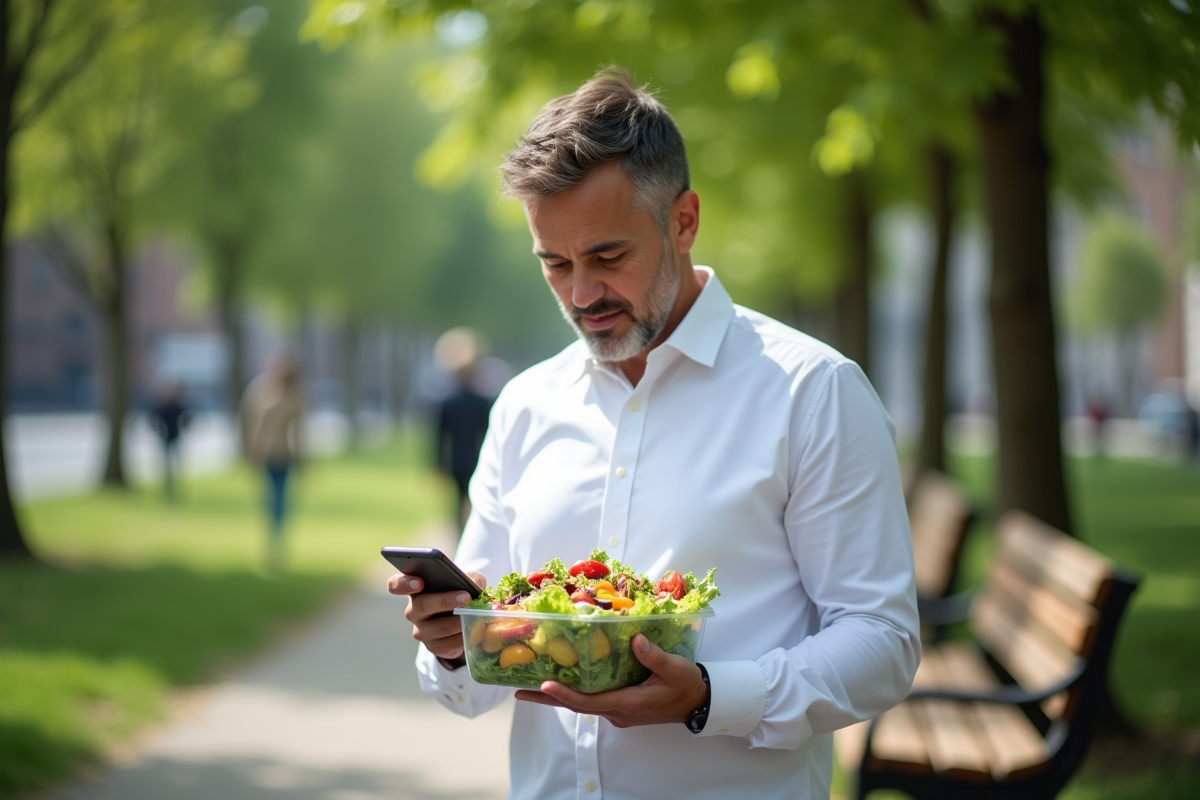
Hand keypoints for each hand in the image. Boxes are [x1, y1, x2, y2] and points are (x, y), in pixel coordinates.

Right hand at [387, 571, 486, 662]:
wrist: (460, 621)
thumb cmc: (458, 593)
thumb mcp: (464, 581)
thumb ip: (469, 577)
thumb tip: (476, 581)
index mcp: (414, 588)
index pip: (396, 585)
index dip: (404, 583)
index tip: (418, 583)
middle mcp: (413, 610)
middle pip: (422, 605)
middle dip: (445, 601)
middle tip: (466, 597)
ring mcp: (421, 630)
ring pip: (439, 627)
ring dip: (460, 621)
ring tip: (477, 615)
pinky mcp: (434, 646)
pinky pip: (449, 643)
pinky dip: (465, 635)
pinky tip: (478, 630)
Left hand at [513, 634, 707, 727]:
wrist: (698, 702)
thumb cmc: (686, 686)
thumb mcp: (674, 669)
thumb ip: (654, 656)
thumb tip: (635, 639)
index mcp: (627, 703)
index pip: (589, 702)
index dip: (566, 694)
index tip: (545, 684)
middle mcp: (618, 711)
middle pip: (577, 705)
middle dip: (549, 698)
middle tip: (520, 691)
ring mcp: (618, 710)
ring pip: (583, 704)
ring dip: (558, 695)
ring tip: (532, 685)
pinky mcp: (621, 706)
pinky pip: (592, 701)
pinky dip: (574, 693)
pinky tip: (563, 681)